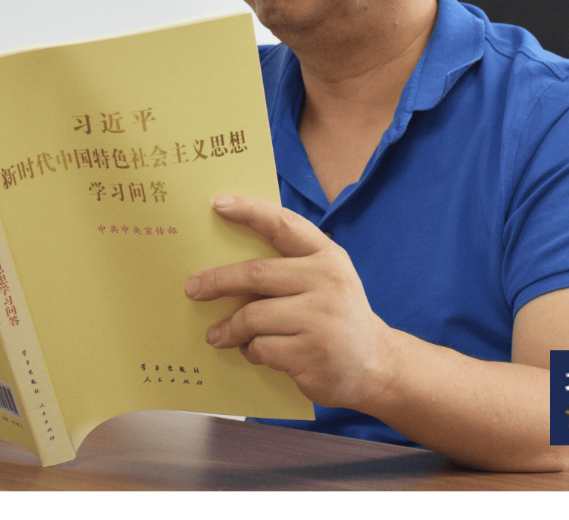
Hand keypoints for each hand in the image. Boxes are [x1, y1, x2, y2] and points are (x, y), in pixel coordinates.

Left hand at [184, 195, 395, 409]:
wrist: (375, 363)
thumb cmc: (337, 314)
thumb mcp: (326, 278)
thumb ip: (289, 266)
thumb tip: (228, 263)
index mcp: (327, 256)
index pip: (283, 224)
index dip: (249, 211)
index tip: (218, 204)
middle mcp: (327, 281)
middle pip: (256, 274)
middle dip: (217, 281)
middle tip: (192, 288)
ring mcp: (320, 319)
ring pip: (253, 316)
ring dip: (230, 328)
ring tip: (219, 334)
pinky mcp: (310, 355)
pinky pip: (261, 347)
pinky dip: (251, 350)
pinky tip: (255, 351)